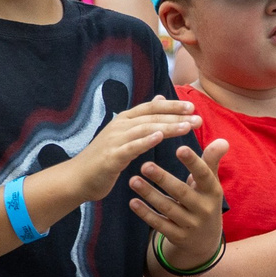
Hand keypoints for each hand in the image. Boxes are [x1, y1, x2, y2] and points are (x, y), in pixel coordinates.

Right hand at [76, 95, 199, 192]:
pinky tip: (159, 137)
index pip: (151, 108)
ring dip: (167, 127)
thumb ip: (143, 118)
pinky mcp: (111, 157)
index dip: (171, 106)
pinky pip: (131, 147)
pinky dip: (145, 141)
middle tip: (198, 119)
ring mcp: (114, 140)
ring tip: (187, 127)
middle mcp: (120, 126)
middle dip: (176, 117)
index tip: (192, 108)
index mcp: (124, 120)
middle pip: (151, 117)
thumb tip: (160, 98)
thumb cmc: (104, 158)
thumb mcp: (124, 135)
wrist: (77, 178)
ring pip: (145, 129)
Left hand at [130, 137, 229, 266]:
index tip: (180, 148)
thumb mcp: (210, 184)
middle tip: (145, 165)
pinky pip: (159, 224)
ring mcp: (190, 224)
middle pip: (181, 192)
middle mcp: (203, 209)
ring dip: (149, 194)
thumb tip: (223, 141)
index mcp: (212, 192)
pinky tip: (133, 202)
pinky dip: (146, 214)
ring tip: (133, 180)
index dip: (193, 162)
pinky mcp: (177, 236)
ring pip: (168, 208)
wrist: (205, 241)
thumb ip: (211, 161)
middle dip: (163, 179)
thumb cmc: (204, 201)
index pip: (203, 175)